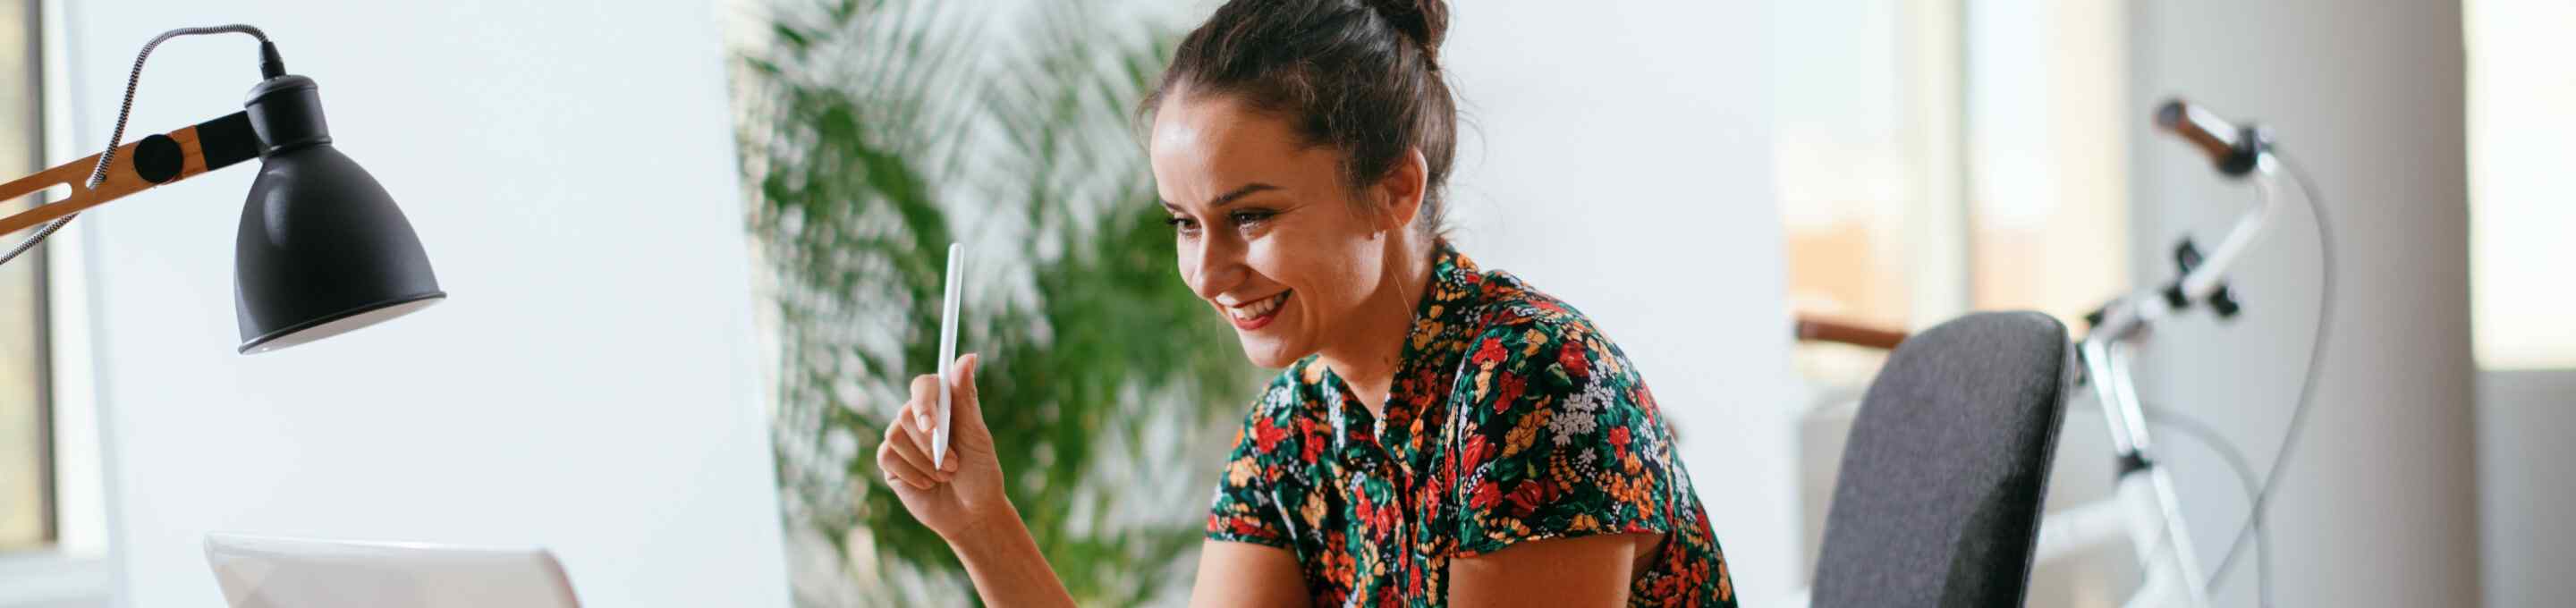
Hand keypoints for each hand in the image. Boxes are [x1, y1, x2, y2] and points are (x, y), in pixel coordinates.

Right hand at [877, 353, 1013, 541]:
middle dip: (930, 444)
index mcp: (944, 405)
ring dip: (924, 462)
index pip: (923, 386)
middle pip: (906, 413)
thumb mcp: (977, 437)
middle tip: (954, 464)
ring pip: (895, 435)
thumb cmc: (981, 473)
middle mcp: (920, 418)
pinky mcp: (890, 462)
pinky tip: (927, 484)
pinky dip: (910, 472)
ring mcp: (902, 439)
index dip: (924, 402)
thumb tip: (968, 356)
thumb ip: (966, 398)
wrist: (971, 514)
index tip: (933, 426)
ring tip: (945, 475)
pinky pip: (887, 456)